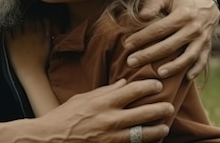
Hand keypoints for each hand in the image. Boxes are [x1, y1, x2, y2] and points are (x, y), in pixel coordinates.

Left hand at [5, 19, 51, 76]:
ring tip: (17, 29)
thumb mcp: (47, 46)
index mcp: (38, 34)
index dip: (34, 20)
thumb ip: (47, 35)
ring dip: (17, 27)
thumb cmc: (40, 62)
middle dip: (25, 22)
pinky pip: (7, 34)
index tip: (33, 21)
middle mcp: (28, 34)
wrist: (31, 72)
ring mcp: (18, 38)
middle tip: (25, 24)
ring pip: (17, 26)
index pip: (36, 21)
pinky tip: (9, 34)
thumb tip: (47, 27)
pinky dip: (8, 33)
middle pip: (26, 22)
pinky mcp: (10, 44)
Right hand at [38, 79, 172, 141]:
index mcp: (103, 102)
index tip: (157, 85)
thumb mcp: (83, 98)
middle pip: (144, 112)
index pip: (133, 90)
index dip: (149, 86)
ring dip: (156, 130)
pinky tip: (149, 141)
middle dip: (160, 109)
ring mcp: (112, 137)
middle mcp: (110, 119)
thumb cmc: (64, 116)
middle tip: (169, 106)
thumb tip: (123, 83)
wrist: (51, 139)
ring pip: (142, 133)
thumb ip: (105, 91)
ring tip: (164, 127)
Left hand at [124, 0, 219, 79]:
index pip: (159, 29)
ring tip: (158, 74)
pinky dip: (195, 71)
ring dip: (173, 67)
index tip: (127, 44)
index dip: (142, 37)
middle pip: (169, 46)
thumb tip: (142, 16)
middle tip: (131, 62)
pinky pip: (202, 62)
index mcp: (182, 15)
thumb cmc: (180, 3)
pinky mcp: (207, 49)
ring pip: (187, 57)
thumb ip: (153, 4)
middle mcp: (193, 28)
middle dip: (148, 55)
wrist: (208, 8)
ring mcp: (202, 40)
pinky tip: (185, 79)